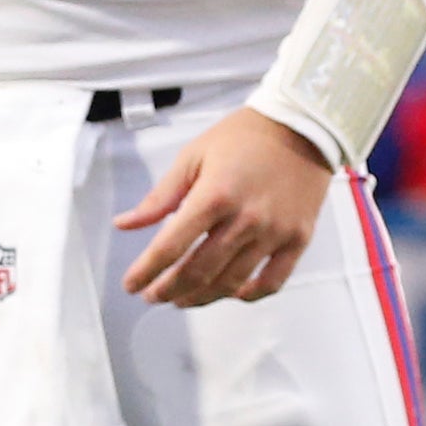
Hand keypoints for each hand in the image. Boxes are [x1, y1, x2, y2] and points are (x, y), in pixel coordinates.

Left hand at [115, 106, 334, 307]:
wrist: (301, 126)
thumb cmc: (244, 137)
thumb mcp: (192, 156)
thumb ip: (159, 197)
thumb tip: (124, 224)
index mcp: (214, 195)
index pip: (171, 246)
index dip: (147, 271)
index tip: (131, 285)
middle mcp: (245, 219)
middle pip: (199, 271)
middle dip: (169, 290)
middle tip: (152, 296)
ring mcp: (274, 232)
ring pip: (232, 282)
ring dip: (201, 297)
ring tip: (181, 299)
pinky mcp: (298, 239)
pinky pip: (273, 282)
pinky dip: (249, 295)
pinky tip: (230, 293)